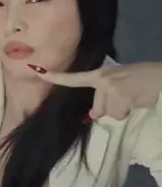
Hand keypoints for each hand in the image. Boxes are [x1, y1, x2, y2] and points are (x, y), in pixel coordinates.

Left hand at [28, 63, 161, 119]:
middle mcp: (101, 80)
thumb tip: (92, 115)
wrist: (161, 78)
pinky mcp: (119, 96)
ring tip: (134, 97)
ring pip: (108, 113)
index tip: (37, 71)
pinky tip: (137, 100)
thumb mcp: (120, 82)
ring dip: (122, 110)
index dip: (55, 77)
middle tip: (128, 97)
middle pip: (97, 109)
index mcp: (100, 74)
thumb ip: (104, 95)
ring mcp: (109, 88)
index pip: (74, 78)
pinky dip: (128, 111)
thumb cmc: (143, 79)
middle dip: (111, 109)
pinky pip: (119, 114)